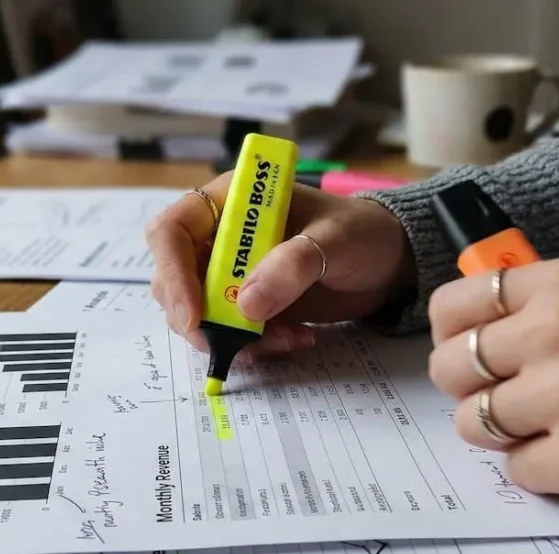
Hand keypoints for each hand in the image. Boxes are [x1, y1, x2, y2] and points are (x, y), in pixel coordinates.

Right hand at [146, 172, 415, 357]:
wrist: (387, 262)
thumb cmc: (360, 232)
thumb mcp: (334, 239)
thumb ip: (291, 266)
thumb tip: (245, 305)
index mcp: (229, 202)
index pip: (172, 232)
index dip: (173, 273)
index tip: (194, 314)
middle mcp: (219, 238)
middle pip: (173, 280)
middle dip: (196, 318)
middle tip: (229, 344)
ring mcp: (229, 275)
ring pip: (197, 314)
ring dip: (231, 337)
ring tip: (286, 339)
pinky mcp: (246, 307)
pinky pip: (229, 333)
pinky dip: (255, 346)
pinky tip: (297, 338)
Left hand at [427, 257, 558, 506]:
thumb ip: (544, 302)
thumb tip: (470, 325)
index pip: (454, 306)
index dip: (452, 336)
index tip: (469, 352)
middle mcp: (558, 332)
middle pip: (451, 368)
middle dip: (473, 388)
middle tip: (509, 397)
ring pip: (473, 423)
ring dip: (503, 432)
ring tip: (548, 427)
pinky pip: (517, 470)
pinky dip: (541, 470)